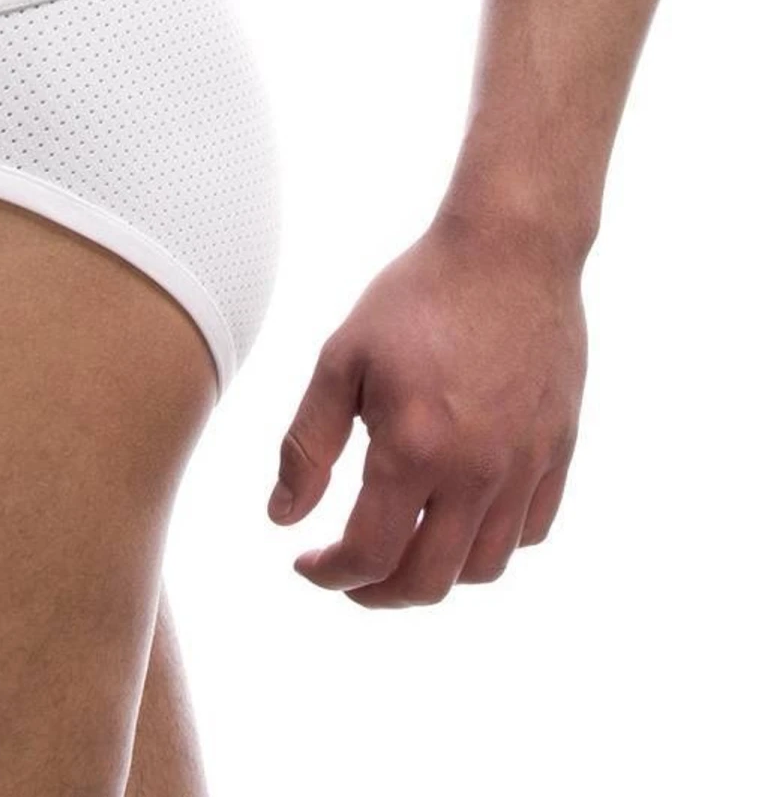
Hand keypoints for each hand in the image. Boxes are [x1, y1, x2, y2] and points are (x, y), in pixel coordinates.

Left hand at [268, 213, 586, 606]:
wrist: (509, 250)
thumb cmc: (416, 297)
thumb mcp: (340, 361)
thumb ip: (307, 445)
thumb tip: (282, 517)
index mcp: (415, 450)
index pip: (369, 555)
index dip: (330, 575)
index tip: (307, 563)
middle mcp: (478, 472)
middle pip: (429, 582)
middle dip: (377, 592)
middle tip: (348, 574)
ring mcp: (527, 466)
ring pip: (485, 567)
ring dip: (435, 575)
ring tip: (400, 549)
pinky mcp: (559, 450)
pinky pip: (532, 530)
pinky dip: (492, 545)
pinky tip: (458, 520)